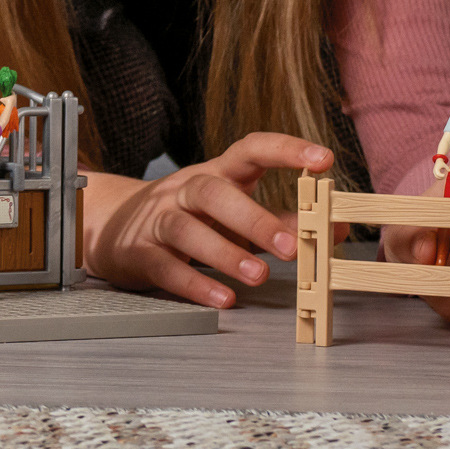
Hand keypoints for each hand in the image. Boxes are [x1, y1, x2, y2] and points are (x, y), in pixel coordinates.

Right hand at [84, 133, 333, 308]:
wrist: (113, 225)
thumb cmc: (189, 215)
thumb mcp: (235, 211)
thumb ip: (284, 219)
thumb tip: (336, 227)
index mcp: (218, 172)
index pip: (252, 149)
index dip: (287, 150)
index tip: (323, 159)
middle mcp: (187, 189)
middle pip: (215, 194)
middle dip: (254, 219)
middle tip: (290, 245)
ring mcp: (160, 219)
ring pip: (188, 230)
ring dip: (226, 254)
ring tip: (259, 277)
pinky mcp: (141, 253)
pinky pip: (167, 268)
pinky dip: (195, 285)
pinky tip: (222, 299)